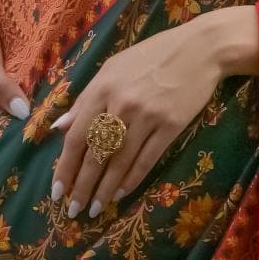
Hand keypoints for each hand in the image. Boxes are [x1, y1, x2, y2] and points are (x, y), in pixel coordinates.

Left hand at [49, 7, 258, 216]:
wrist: (201, 48)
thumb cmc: (152, 55)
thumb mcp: (112, 68)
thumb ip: (85, 98)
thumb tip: (59, 127)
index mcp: (102, 88)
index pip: (77, 136)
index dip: (65, 167)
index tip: (57, 190)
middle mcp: (121, 104)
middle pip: (96, 154)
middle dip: (82, 186)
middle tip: (73, 210)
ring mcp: (147, 116)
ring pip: (120, 162)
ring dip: (105, 190)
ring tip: (95, 209)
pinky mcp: (171, 126)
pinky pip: (147, 159)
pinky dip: (132, 179)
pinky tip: (121, 193)